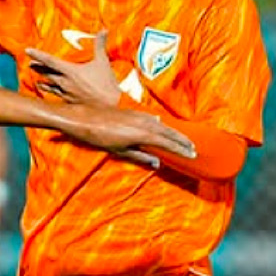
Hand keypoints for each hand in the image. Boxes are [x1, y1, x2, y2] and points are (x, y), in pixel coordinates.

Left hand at [26, 31, 121, 106]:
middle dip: (39, 68)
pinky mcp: (69, 102)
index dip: (38, 55)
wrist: (109, 106)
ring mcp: (65, 93)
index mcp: (70, 71)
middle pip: (47, 73)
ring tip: (37, 80)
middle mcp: (64, 82)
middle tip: (31, 63)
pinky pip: (57, 96)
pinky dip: (52, 92)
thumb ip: (100, 45)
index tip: (27, 50)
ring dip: (43, 82)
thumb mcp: (102, 62)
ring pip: (50, 86)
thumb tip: (104, 29)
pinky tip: (50, 93)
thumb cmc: (106, 83)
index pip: (50, 61)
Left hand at [55, 104, 194, 167]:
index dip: (181, 149)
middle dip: (182, 140)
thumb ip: (139, 155)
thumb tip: (157, 164)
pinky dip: (159, 123)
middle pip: (168, 132)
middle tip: (194, 148)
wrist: (81, 117)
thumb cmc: (97, 136)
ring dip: (172, 132)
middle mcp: (143, 122)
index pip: (168, 143)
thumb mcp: (119, 150)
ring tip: (182, 139)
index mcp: (143, 133)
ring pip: (161, 124)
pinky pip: (150, 118)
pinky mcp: (129, 111)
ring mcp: (137, 114)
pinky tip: (159, 124)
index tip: (193, 154)